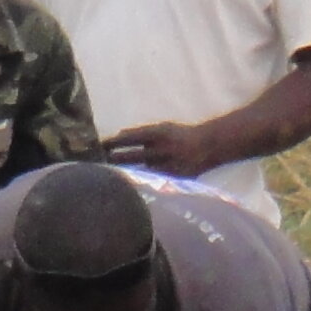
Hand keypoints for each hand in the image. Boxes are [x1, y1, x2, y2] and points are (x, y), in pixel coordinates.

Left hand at [102, 119, 220, 177]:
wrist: (208, 146)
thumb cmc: (181, 135)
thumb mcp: (163, 128)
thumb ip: (143, 133)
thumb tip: (120, 135)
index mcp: (158, 133)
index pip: (130, 137)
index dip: (115, 142)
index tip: (102, 145)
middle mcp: (162, 148)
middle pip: (133, 156)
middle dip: (117, 159)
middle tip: (103, 161)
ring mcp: (167, 164)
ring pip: (141, 169)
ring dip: (127, 171)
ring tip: (113, 173)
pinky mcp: (173, 176)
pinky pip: (152, 179)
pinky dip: (142, 179)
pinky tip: (132, 182)